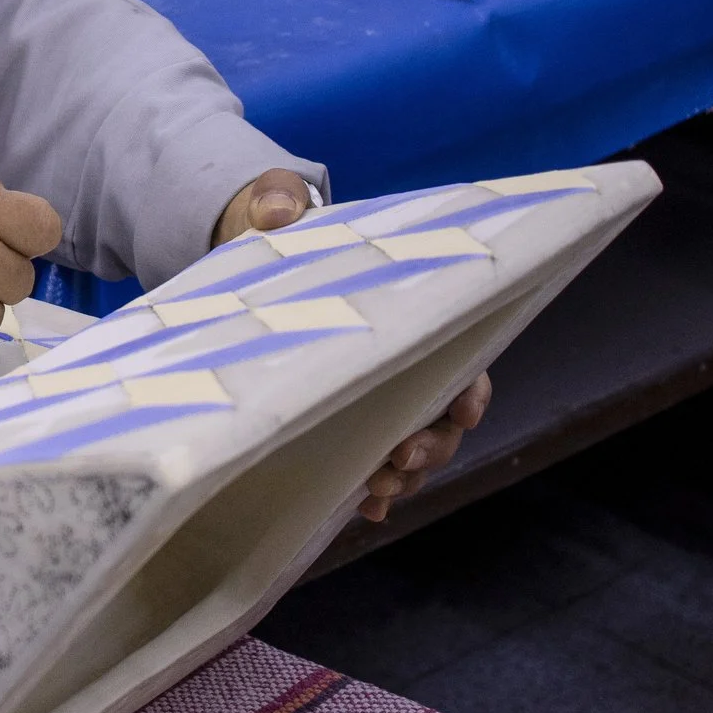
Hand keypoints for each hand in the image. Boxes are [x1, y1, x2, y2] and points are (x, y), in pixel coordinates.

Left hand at [208, 169, 492, 523]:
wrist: (242, 257)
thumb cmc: (276, 229)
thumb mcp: (274, 208)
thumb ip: (278, 202)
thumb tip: (279, 206)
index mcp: (408, 312)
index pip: (462, 359)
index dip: (470, 390)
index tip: (460, 410)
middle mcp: (401, 361)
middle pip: (441, 418)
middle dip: (430, 446)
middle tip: (397, 461)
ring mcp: (371, 396)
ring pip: (410, 449)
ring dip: (401, 476)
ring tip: (372, 492)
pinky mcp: (334, 419)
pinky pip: (363, 464)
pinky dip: (364, 490)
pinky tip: (356, 510)